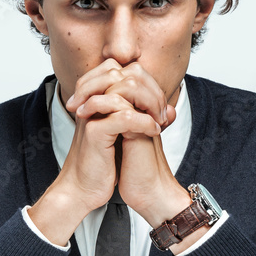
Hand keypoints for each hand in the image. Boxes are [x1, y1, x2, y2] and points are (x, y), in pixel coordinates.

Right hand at [27, 60, 167, 243]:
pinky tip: (154, 131)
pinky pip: (124, 116)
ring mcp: (90, 114)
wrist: (83, 188)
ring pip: (124, 88)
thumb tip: (171, 109)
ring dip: (150, 103)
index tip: (158, 104)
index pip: (119, 68)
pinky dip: (145, 122)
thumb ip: (146, 119)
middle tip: (161, 112)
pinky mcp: (94, 132)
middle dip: (149, 89)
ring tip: (159, 122)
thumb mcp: (127, 135)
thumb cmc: (104, 163)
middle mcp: (89, 101)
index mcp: (94, 97)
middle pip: (121, 72)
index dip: (144, 80)